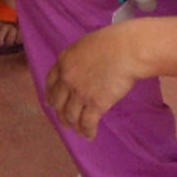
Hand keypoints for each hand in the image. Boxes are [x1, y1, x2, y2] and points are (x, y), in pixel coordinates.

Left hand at [45, 24, 144, 139]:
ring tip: (79, 129)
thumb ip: (77, 60)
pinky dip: (87, 131)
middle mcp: (67, 79)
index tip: (51, 102)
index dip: (50, 95)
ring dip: (74, 125)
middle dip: (61, 113)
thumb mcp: (85, 45)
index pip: (50, 83)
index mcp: (64, 62)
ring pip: (70, 116)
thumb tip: (80, 70)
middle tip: (65, 120)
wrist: (127, 50)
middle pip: (58, 103)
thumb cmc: (112, 42)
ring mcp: (80, 93)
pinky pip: (87, 123)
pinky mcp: (96, 104)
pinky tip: (90, 135)